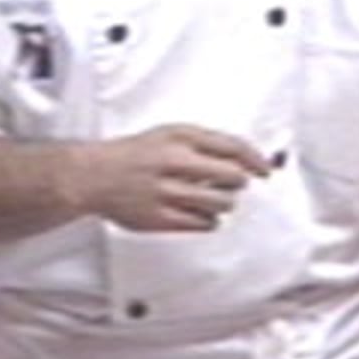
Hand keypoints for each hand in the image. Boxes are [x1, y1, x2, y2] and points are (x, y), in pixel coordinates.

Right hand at [70, 123, 269, 232]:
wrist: (94, 175)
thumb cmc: (134, 154)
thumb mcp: (170, 134)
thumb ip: (204, 143)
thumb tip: (242, 157)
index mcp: (179, 138)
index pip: (232, 147)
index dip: (255, 159)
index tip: (264, 169)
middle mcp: (174, 163)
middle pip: (231, 177)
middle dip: (237, 182)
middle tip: (233, 184)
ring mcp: (166, 192)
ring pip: (219, 203)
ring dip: (223, 203)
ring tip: (211, 199)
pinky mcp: (159, 218)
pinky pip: (201, 224)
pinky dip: (208, 220)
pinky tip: (201, 214)